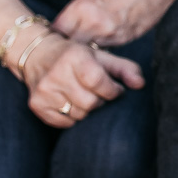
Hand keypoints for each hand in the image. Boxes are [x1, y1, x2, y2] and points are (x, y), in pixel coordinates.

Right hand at [21, 33, 144, 127]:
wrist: (37, 54)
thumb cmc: (76, 56)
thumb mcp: (100, 56)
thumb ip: (124, 68)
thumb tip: (141, 84)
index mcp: (74, 57)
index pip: (98, 81)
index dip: (112, 90)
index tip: (116, 90)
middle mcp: (56, 74)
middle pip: (89, 102)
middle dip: (100, 101)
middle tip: (98, 93)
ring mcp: (44, 91)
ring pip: (78, 114)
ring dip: (87, 109)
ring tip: (84, 96)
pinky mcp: (36, 104)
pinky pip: (64, 122)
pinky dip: (72, 117)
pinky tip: (71, 102)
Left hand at [53, 0, 177, 46]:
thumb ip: (79, 13)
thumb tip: (63, 30)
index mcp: (83, 6)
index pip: (57, 31)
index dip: (52, 40)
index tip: (49, 45)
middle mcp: (94, 21)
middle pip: (69, 46)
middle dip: (64, 51)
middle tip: (59, 57)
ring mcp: (109, 33)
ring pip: (86, 52)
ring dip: (81, 55)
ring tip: (75, 59)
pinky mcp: (123, 39)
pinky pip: (103, 52)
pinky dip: (98, 54)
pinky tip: (95, 54)